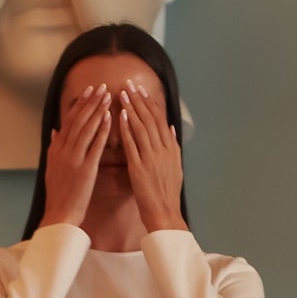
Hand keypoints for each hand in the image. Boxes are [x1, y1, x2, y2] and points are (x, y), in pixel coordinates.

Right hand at [38, 84, 111, 228]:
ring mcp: (73, 159)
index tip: (88, 90)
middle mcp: (63, 150)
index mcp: (56, 149)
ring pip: (86, 128)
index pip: (68, 120)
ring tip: (107, 96)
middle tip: (101, 86)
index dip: (79, 104)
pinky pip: (95, 145)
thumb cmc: (60, 195)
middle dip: (90, 101)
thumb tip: (55, 131)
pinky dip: (102, 130)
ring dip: (97, 110)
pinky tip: (110, 118)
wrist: (59, 215)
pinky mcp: (85, 169)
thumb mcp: (53, 168)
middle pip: (77, 120)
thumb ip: (54, 148)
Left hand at [119, 83, 184, 231]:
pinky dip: (127, 129)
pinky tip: (121, 116)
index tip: (141, 90)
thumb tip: (172, 127)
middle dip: (139, 100)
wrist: (165, 213)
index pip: (159, 119)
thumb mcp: (175, 166)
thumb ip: (172, 145)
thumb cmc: (167, 193)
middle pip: (150, 119)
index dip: (150, 103)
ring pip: (142, 127)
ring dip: (132, 109)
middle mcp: (162, 149)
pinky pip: (133, 145)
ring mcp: (151, 158)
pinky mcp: (140, 167)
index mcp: (170, 148)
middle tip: (129, 84)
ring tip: (123, 94)